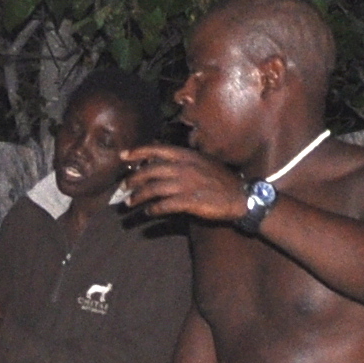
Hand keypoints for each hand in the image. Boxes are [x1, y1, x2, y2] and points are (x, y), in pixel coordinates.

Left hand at [117, 146, 251, 226]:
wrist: (241, 196)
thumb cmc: (221, 179)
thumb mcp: (203, 161)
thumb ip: (184, 160)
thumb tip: (163, 160)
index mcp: (186, 155)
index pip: (156, 149)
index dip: (137, 152)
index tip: (123, 156)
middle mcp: (184, 167)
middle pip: (150, 171)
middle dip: (133, 179)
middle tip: (123, 187)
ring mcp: (186, 184)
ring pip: (153, 189)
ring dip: (138, 197)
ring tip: (130, 203)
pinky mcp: (189, 202)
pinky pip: (164, 205)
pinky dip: (153, 210)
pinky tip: (148, 213)